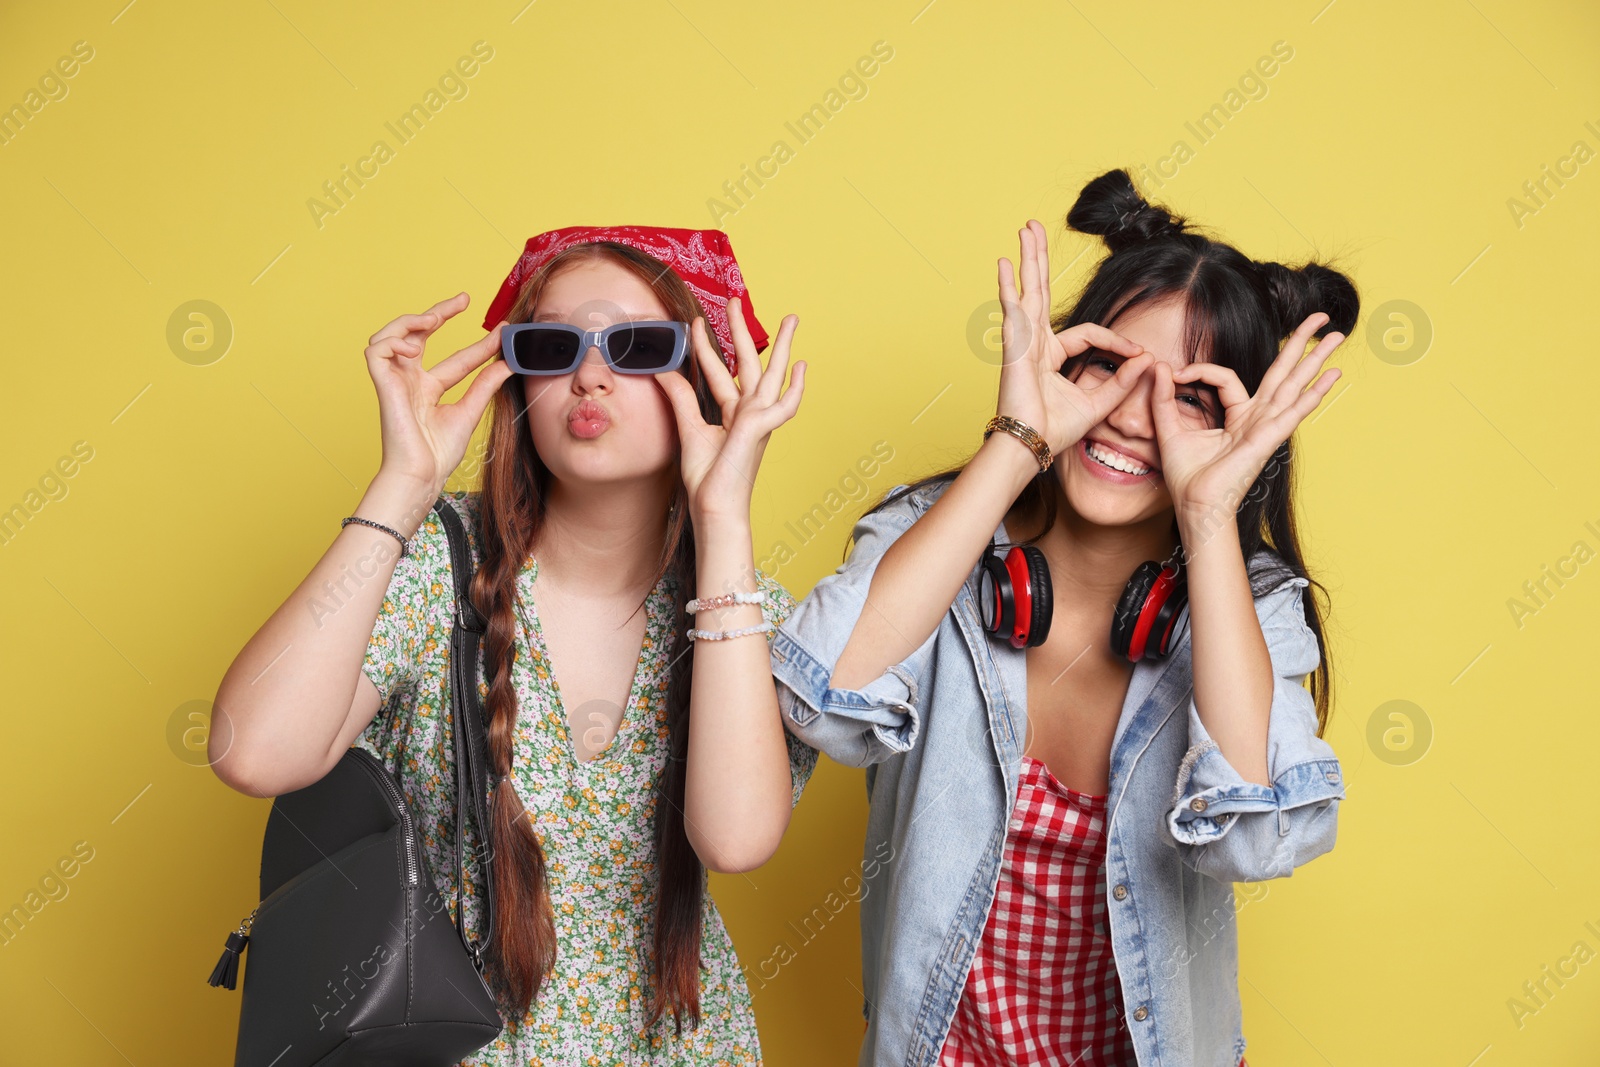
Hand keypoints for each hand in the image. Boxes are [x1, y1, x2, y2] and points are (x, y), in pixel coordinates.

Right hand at [364, 292, 513, 496]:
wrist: (421, 475)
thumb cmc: (438, 454)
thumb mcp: (469, 411)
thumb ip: (484, 385)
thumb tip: (506, 362)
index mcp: (431, 390)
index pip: (458, 359)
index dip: (480, 344)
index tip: (502, 330)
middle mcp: (412, 381)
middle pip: (420, 335)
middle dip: (439, 312)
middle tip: (464, 300)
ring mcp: (396, 381)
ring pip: (392, 335)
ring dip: (411, 321)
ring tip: (433, 320)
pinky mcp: (383, 385)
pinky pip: (376, 350)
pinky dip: (393, 340)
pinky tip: (415, 346)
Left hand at [655, 296, 804, 521]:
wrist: (714, 507)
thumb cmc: (707, 479)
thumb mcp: (689, 430)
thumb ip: (680, 399)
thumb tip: (664, 370)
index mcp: (732, 413)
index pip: (719, 372)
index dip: (706, 347)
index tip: (696, 323)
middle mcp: (748, 413)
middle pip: (748, 363)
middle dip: (743, 330)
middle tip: (737, 301)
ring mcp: (758, 420)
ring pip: (772, 374)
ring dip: (783, 346)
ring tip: (791, 318)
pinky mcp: (760, 428)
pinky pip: (783, 405)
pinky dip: (796, 387)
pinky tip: (802, 368)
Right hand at [996, 219, 1151, 455]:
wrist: (1030, 446)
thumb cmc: (1054, 430)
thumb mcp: (1099, 404)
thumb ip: (1122, 382)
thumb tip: (1148, 360)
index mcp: (1052, 356)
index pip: (1089, 334)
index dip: (1116, 342)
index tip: (1140, 355)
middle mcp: (1035, 343)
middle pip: (1041, 292)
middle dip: (1040, 260)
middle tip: (1035, 228)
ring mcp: (1022, 342)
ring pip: (1029, 291)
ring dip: (1028, 259)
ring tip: (1025, 230)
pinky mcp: (1015, 348)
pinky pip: (1013, 312)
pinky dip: (1007, 288)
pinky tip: (1004, 265)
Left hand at [1151, 311, 1344, 532]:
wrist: (1195, 507)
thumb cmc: (1187, 477)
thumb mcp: (1169, 429)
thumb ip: (1164, 398)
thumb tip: (1160, 366)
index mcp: (1237, 416)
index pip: (1227, 378)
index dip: (1201, 369)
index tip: (1176, 372)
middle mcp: (1257, 418)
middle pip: (1283, 373)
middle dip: (1301, 344)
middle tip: (1321, 317)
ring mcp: (1266, 427)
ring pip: (1294, 385)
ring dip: (1316, 359)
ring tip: (1338, 335)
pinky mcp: (1267, 439)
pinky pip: (1292, 412)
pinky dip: (1311, 394)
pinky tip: (1331, 376)